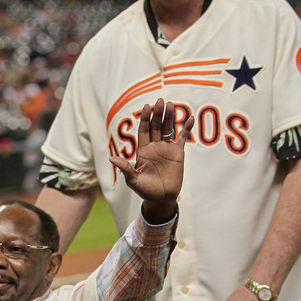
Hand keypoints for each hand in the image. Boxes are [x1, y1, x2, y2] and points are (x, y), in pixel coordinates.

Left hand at [110, 99, 193, 222]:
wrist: (161, 199)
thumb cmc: (146, 191)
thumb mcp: (133, 180)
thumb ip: (125, 168)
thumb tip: (111, 159)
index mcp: (143, 150)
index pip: (144, 130)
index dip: (145, 119)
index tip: (146, 107)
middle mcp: (154, 146)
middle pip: (156, 126)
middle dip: (158, 114)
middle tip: (160, 101)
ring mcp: (166, 149)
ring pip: (168, 129)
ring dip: (169, 117)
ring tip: (171, 105)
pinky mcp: (178, 153)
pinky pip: (182, 138)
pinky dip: (186, 129)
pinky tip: (189, 119)